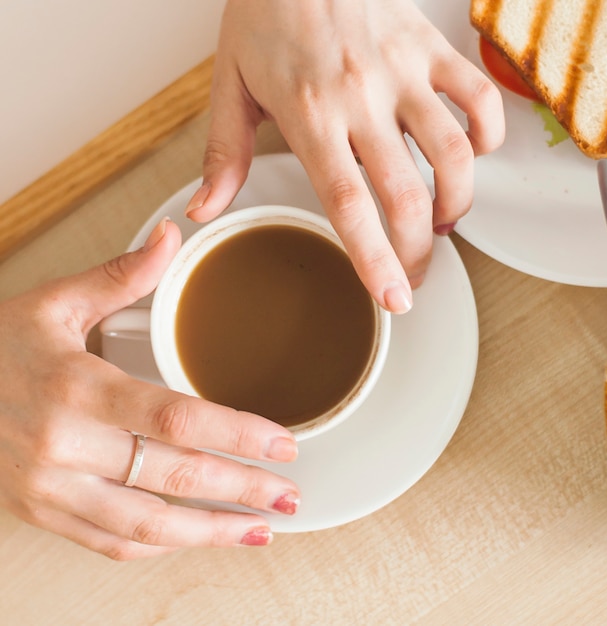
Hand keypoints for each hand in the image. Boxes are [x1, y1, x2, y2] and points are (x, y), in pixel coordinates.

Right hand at [0, 218, 299, 559]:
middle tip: (289, 493)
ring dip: (210, 533)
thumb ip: (121, 273)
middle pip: (172, 477)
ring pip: (146, 527)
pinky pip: (109, 544)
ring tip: (260, 530)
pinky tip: (198, 536)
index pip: (174, 419)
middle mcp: (64, 446)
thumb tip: (172, 233)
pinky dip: (161, 546)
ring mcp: (50, 490)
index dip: (237, 435)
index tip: (283, 445)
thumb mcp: (54, 303)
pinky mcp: (41, 514)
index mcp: (76, 388)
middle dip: (241, 489)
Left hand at [185, 0, 503, 312]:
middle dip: (417, 251)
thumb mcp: (230, 85)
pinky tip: (471, 158)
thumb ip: (222, 155)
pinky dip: (486, 135)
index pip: (348, 202)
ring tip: (441, 224)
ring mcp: (403, 72)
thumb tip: (203, 212)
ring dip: (455, 202)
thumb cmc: (265, 15)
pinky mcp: (430, 49)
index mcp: (309, 115)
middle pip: (405, 193)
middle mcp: (362, 98)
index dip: (374, 258)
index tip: (393, 299)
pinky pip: (477, 96)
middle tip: (414, 277)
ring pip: (452, 152)